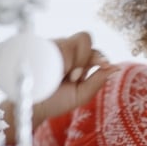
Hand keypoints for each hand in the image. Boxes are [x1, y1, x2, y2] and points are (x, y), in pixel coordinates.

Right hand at [0, 32, 118, 145]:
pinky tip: (51, 69)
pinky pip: (54, 42)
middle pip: (85, 38)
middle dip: (84, 56)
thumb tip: (116, 67)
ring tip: (61, 76)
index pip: (95, 50)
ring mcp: (52, 45)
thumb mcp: (80, 95)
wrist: (30, 107)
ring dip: (71, 58)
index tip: (103, 65)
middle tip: (74, 76)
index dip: (100, 57)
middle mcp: (66, 50)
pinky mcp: (38, 45)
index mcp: (79, 60)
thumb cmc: (55, 101)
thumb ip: (97, 81)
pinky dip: (57, 55)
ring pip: (70, 39)